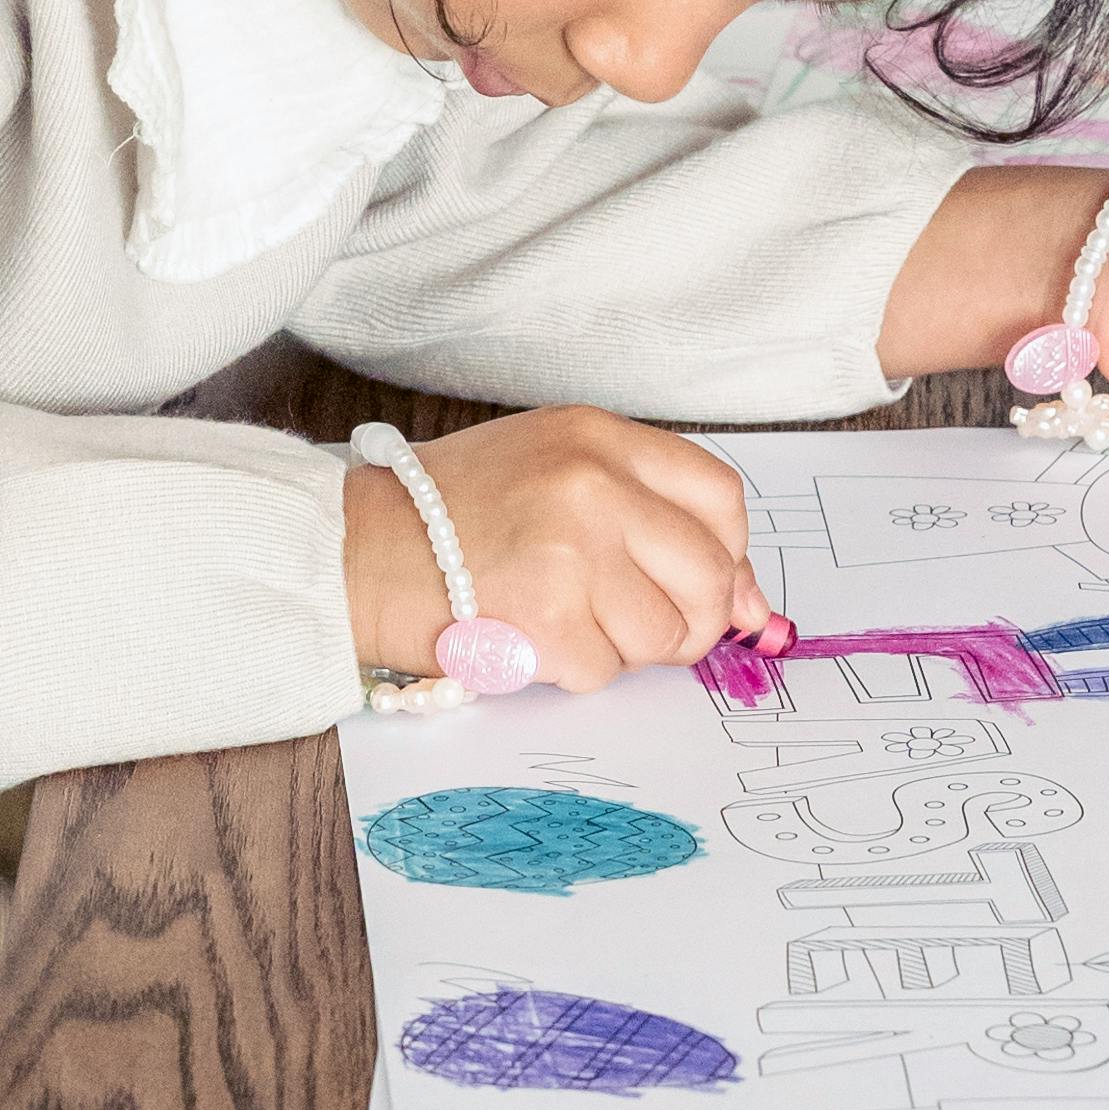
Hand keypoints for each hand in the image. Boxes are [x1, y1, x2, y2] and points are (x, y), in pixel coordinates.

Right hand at [343, 409, 774, 688]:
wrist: (356, 550)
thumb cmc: (449, 513)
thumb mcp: (554, 472)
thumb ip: (648, 516)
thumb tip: (752, 606)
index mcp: (598, 437)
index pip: (721, 498)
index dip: (727, 554)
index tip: (711, 584)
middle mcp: (593, 487)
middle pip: (711, 576)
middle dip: (692, 620)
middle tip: (643, 626)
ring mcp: (573, 553)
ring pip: (665, 636)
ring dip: (625, 648)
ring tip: (565, 620)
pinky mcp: (548, 619)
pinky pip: (608, 672)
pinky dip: (576, 670)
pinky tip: (531, 638)